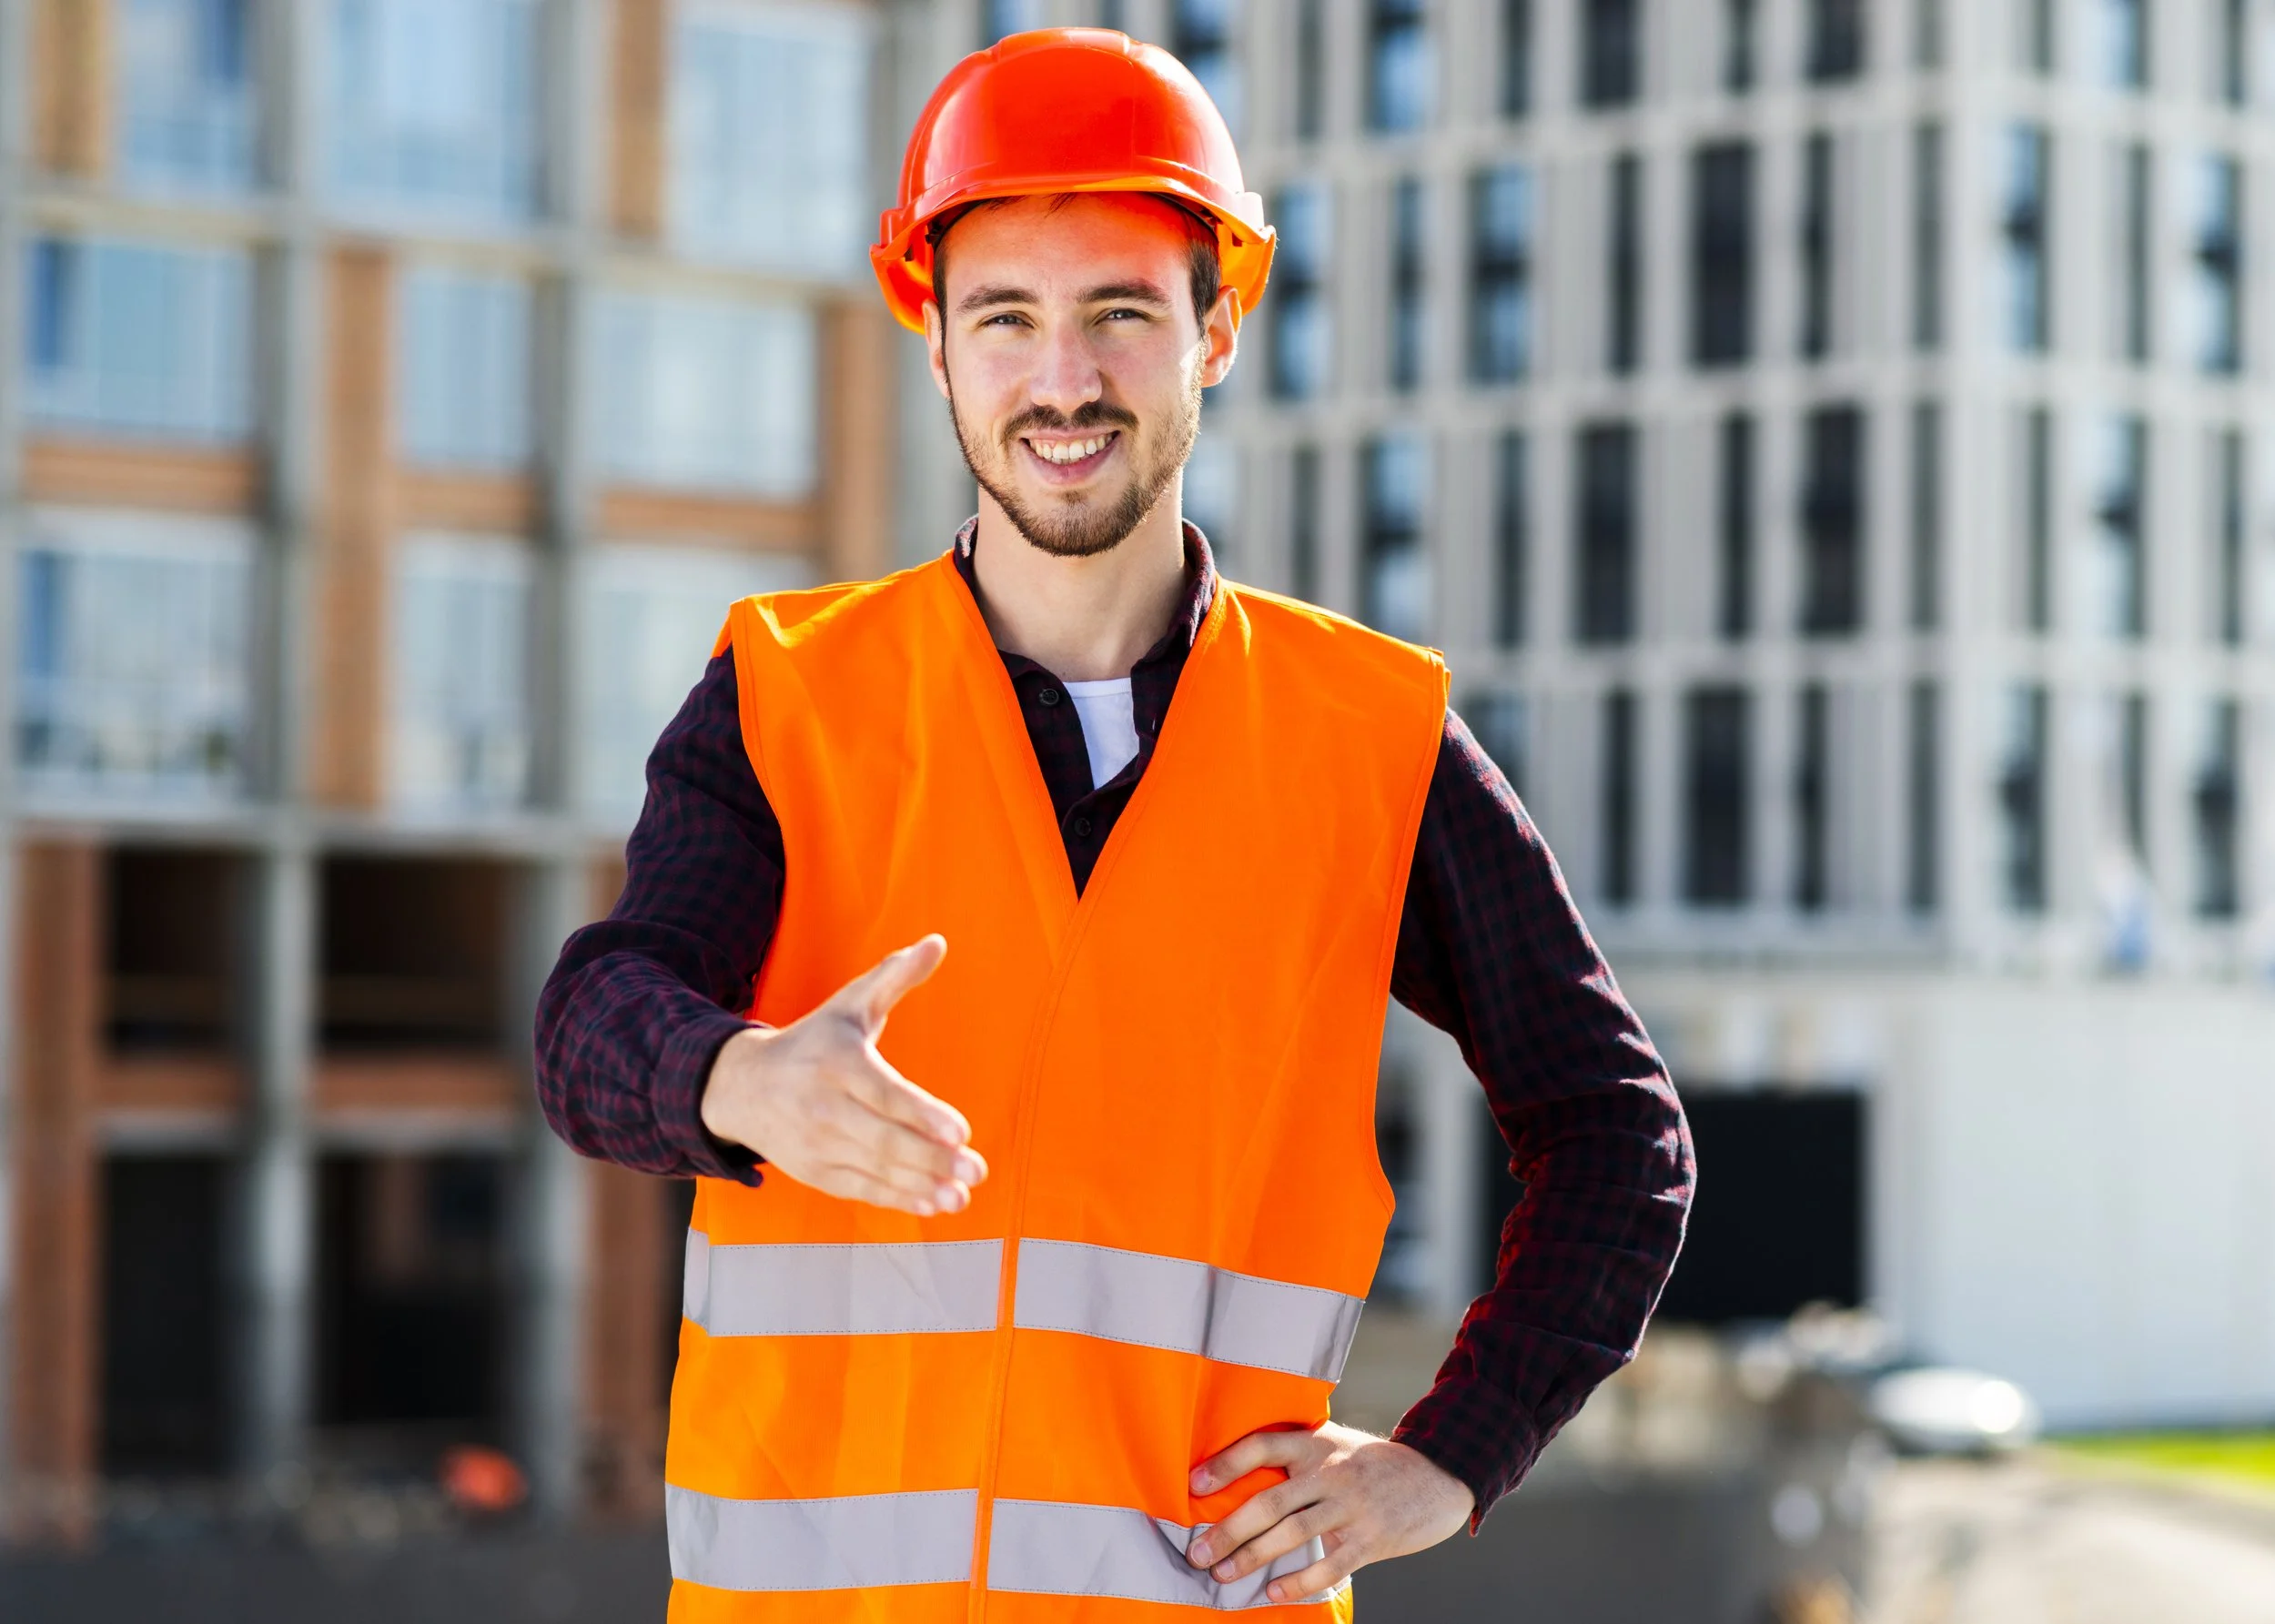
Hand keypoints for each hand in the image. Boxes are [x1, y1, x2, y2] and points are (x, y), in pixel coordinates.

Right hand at [698, 935, 986, 1215]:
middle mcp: (824, 1107)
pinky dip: (897, 1200)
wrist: (741, 1087)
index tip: (961, 1131)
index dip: (922, 1114)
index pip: (884, 1093)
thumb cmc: (813, 1042)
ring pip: (875, 1169)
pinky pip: (860, 1189)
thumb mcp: (849, 1005)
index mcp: (838, 1063)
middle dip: (932, 1158)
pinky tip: (932, 1204)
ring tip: (962, 1196)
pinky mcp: (815, 1172)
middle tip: (976, 1169)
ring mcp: (817, 1145)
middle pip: (884, 1139)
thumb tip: (937, 942)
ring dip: (922, 1185)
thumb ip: (894, 977)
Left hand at [1183, 1422, 1473, 1601]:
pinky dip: (1298, 1582)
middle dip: (1228, 1530)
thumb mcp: (1336, 1443)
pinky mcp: (1370, 1539)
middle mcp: (1330, 1471)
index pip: (1262, 1445)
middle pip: (1270, 1500)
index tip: (1193, 1485)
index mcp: (1317, 1442)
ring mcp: (1352, 1506)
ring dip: (1252, 1557)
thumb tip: (1241, 1478)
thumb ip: (1299, 1455)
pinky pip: (1328, 1565)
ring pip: (1292, 1534)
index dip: (1225, 1463)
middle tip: (1198, 1551)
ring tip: (1223, 1573)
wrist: (1437, 1476)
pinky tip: (1272, 1592)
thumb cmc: (1373, 1463)